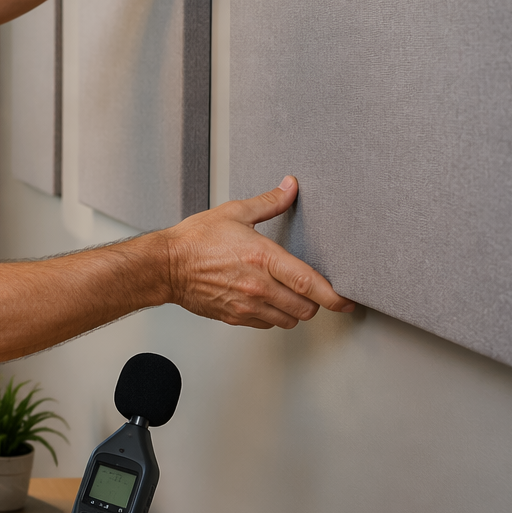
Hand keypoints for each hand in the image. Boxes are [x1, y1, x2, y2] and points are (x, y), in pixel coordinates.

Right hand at [160, 175, 354, 328]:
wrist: (165, 266)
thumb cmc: (195, 240)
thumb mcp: (234, 213)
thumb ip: (269, 202)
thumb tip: (290, 187)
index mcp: (263, 258)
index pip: (310, 283)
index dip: (334, 296)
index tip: (346, 300)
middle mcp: (258, 286)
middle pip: (305, 308)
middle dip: (313, 302)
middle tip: (311, 291)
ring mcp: (246, 305)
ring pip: (288, 320)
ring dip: (293, 310)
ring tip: (286, 295)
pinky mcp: (235, 317)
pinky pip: (267, 325)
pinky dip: (272, 316)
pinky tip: (264, 301)